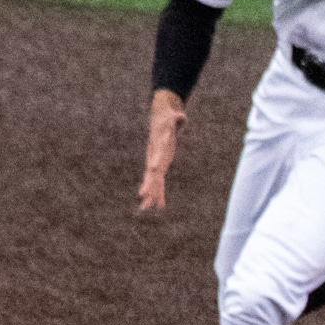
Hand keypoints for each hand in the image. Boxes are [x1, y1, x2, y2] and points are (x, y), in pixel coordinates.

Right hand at [138, 91, 185, 210]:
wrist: (160, 117)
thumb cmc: (168, 116)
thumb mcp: (174, 115)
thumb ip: (178, 118)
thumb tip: (181, 117)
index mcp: (158, 146)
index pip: (155, 158)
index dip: (153, 167)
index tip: (150, 175)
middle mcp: (155, 156)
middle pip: (151, 172)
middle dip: (148, 184)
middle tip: (143, 197)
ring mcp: (156, 161)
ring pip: (154, 180)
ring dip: (151, 194)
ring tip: (144, 209)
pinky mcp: (160, 164)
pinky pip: (159, 181)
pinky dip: (160, 193)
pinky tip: (159, 205)